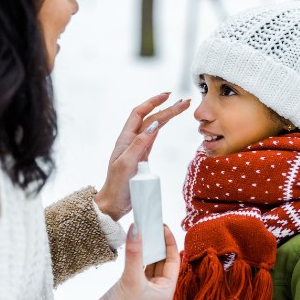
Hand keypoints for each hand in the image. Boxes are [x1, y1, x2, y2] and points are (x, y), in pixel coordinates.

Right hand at [89, 224, 179, 299]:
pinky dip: (138, 253)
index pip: (174, 261)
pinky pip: (140, 264)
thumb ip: (134, 253)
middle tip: (152, 226)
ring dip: (148, 247)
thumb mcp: (130, 278)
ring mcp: (146, 285)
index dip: (170, 243)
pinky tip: (134, 243)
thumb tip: (136, 229)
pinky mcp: (133, 283)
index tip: (163, 227)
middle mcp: (158, 287)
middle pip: (162, 259)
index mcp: (166, 289)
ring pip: (151, 261)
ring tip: (144, 230)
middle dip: (158, 243)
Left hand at [94, 93, 189, 219]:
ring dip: (166, 116)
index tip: (168, 96)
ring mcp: (137, 148)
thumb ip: (139, 144)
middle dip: (167, 108)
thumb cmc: (117, 186)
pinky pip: (153, 138)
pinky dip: (161, 128)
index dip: (153, 102)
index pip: (139, 113)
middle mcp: (131, 140)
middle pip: (150, 118)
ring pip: (153, 126)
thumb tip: (154, 125)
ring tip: (181, 108)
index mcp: (125, 139)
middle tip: (185, 102)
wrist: (114, 203)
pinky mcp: (142, 157)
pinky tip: (166, 123)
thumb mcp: (126, 164)